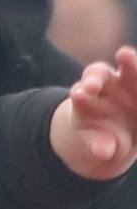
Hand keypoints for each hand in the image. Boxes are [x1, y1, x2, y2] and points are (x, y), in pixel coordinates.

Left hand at [50, 45, 136, 178]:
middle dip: (97, 76)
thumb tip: (103, 152)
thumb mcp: (99, 144)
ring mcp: (127, 80)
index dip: (81, 93)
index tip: (79, 95)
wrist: (121, 135)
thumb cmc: (103, 139)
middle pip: (98, 73)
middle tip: (93, 82)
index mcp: (86, 99)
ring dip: (129, 62)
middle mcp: (105, 85)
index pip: (81, 92)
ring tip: (123, 55)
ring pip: (128, 67)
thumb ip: (100, 146)